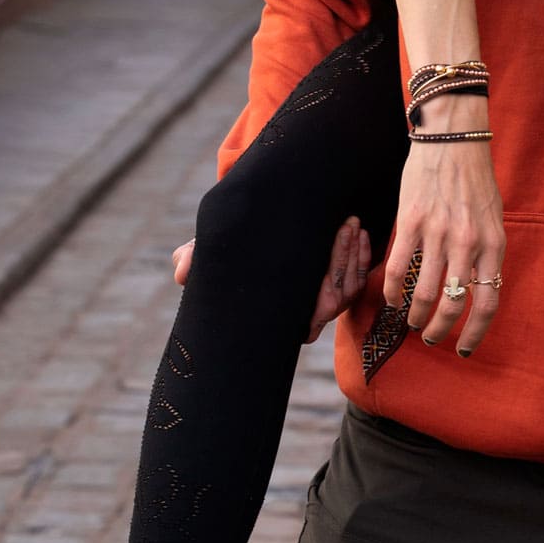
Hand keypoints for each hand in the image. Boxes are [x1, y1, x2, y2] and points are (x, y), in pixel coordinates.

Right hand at [172, 223, 372, 344]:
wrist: (258, 239)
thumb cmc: (236, 251)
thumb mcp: (215, 252)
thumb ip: (196, 259)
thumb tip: (181, 270)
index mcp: (276, 320)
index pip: (302, 317)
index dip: (315, 294)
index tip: (314, 261)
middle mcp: (304, 318)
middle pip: (332, 300)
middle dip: (340, 261)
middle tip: (343, 224)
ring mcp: (326, 305)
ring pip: (348, 288)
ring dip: (353, 255)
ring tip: (350, 221)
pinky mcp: (342, 290)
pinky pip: (359, 278)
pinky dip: (362, 255)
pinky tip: (360, 232)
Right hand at [382, 106, 505, 357]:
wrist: (453, 137)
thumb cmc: (474, 177)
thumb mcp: (493, 217)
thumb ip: (486, 252)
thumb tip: (477, 288)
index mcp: (494, 243)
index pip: (489, 302)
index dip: (476, 332)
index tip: (464, 348)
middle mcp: (469, 242)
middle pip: (455, 305)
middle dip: (440, 330)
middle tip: (430, 336)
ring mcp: (439, 233)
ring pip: (425, 293)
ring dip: (415, 315)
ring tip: (410, 321)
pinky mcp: (412, 222)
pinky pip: (398, 268)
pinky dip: (392, 291)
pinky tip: (390, 298)